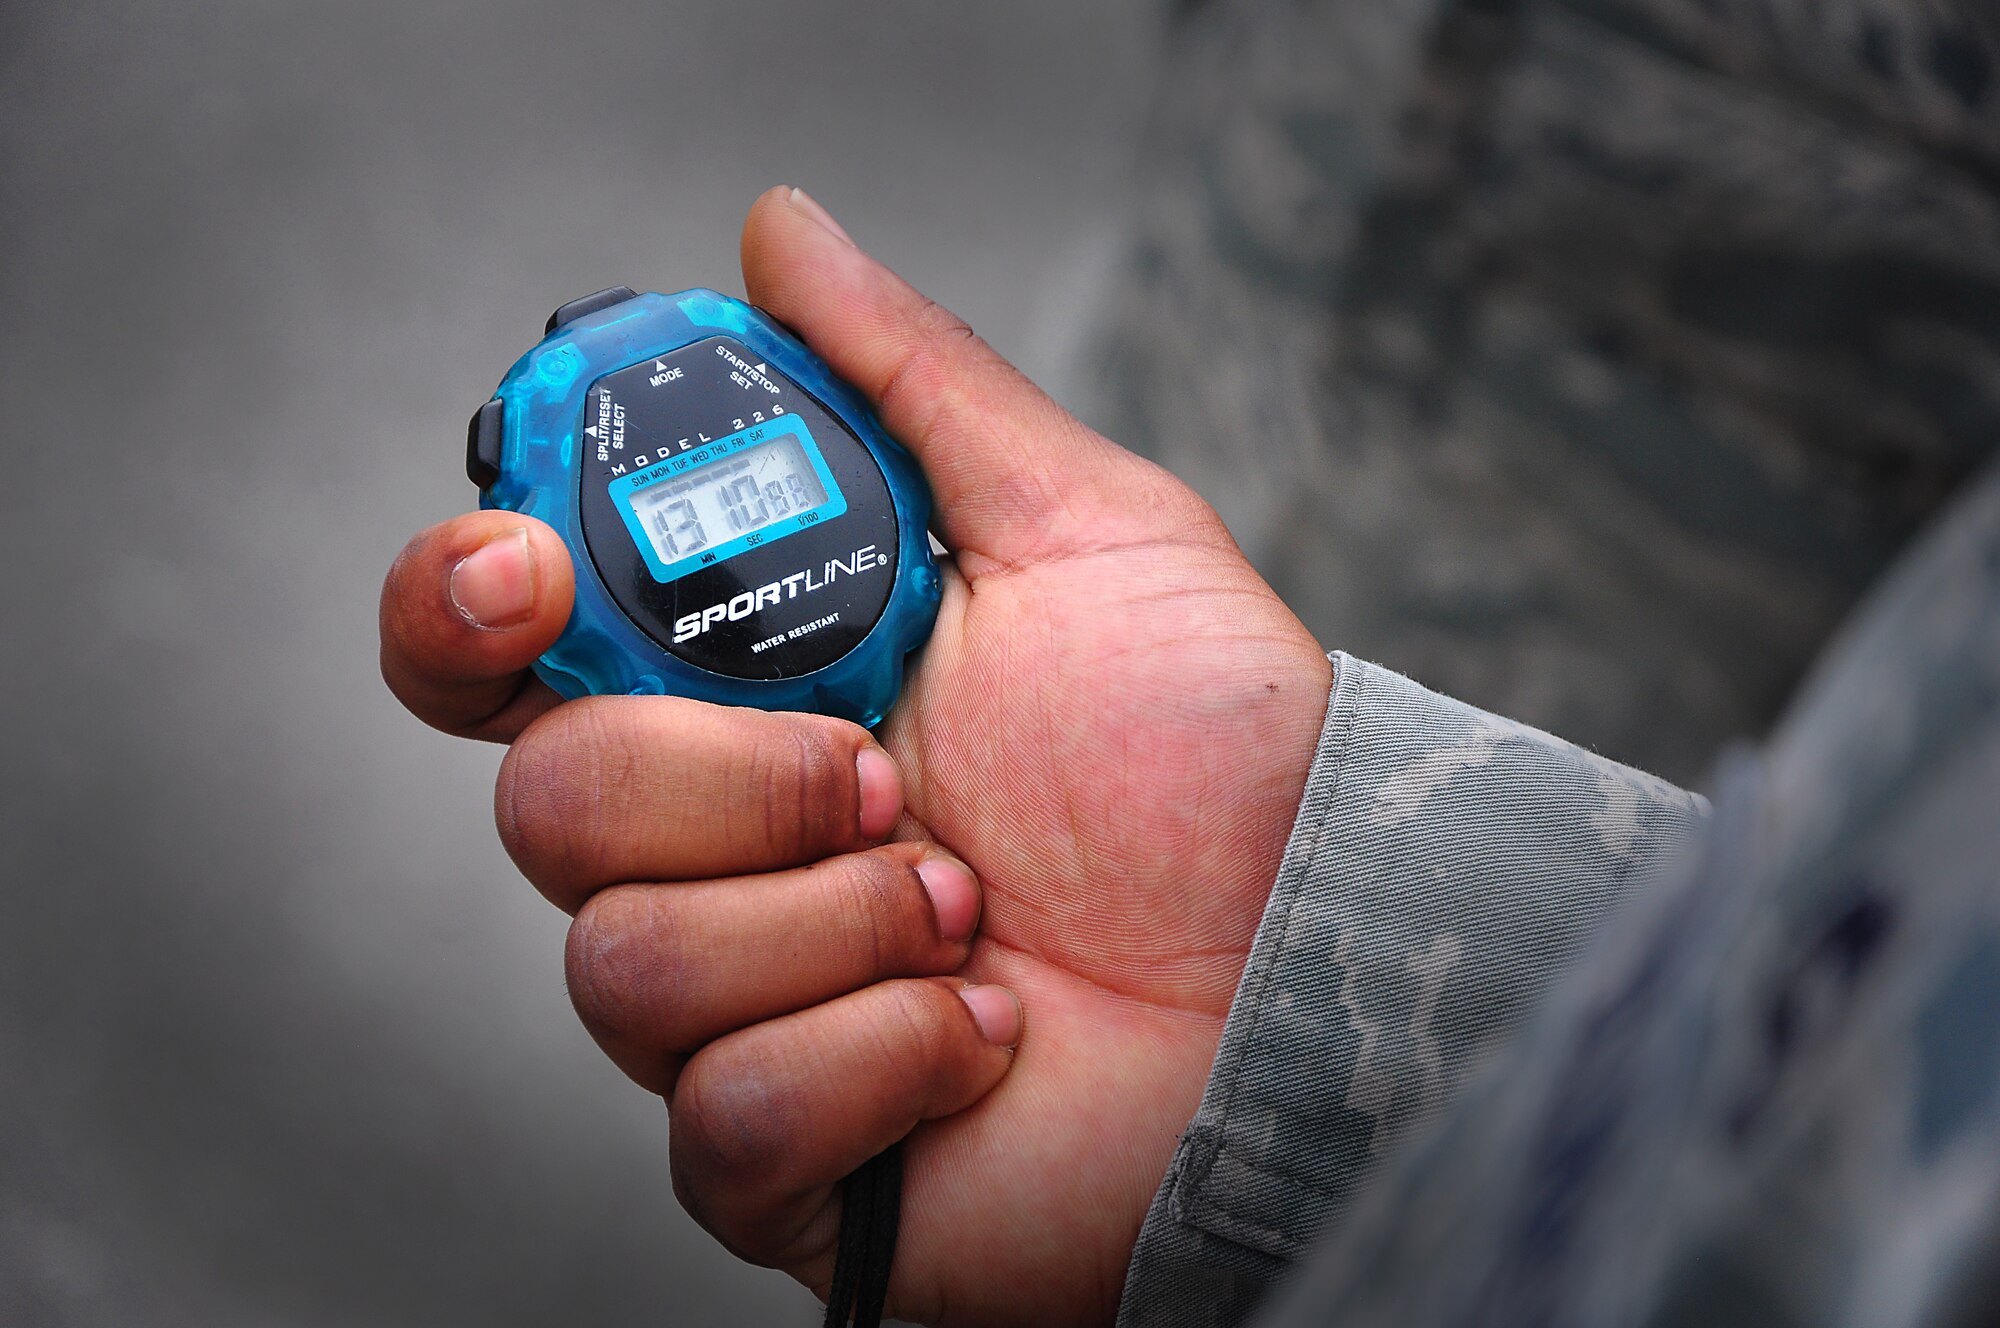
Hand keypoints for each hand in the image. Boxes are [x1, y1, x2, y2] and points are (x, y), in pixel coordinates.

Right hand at [380, 187, 1329, 1325]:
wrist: (1317, 979)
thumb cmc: (1218, 766)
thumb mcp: (1084, 533)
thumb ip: (917, 382)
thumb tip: (783, 234)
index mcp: (754, 695)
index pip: (505, 651)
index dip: (463, 603)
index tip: (526, 571)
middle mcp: (717, 849)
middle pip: (544, 801)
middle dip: (736, 780)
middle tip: (895, 780)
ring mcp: (739, 1008)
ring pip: (622, 963)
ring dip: (839, 922)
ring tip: (980, 919)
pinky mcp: (780, 1161)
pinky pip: (724, 1112)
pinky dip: (882, 1058)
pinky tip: (985, 1036)